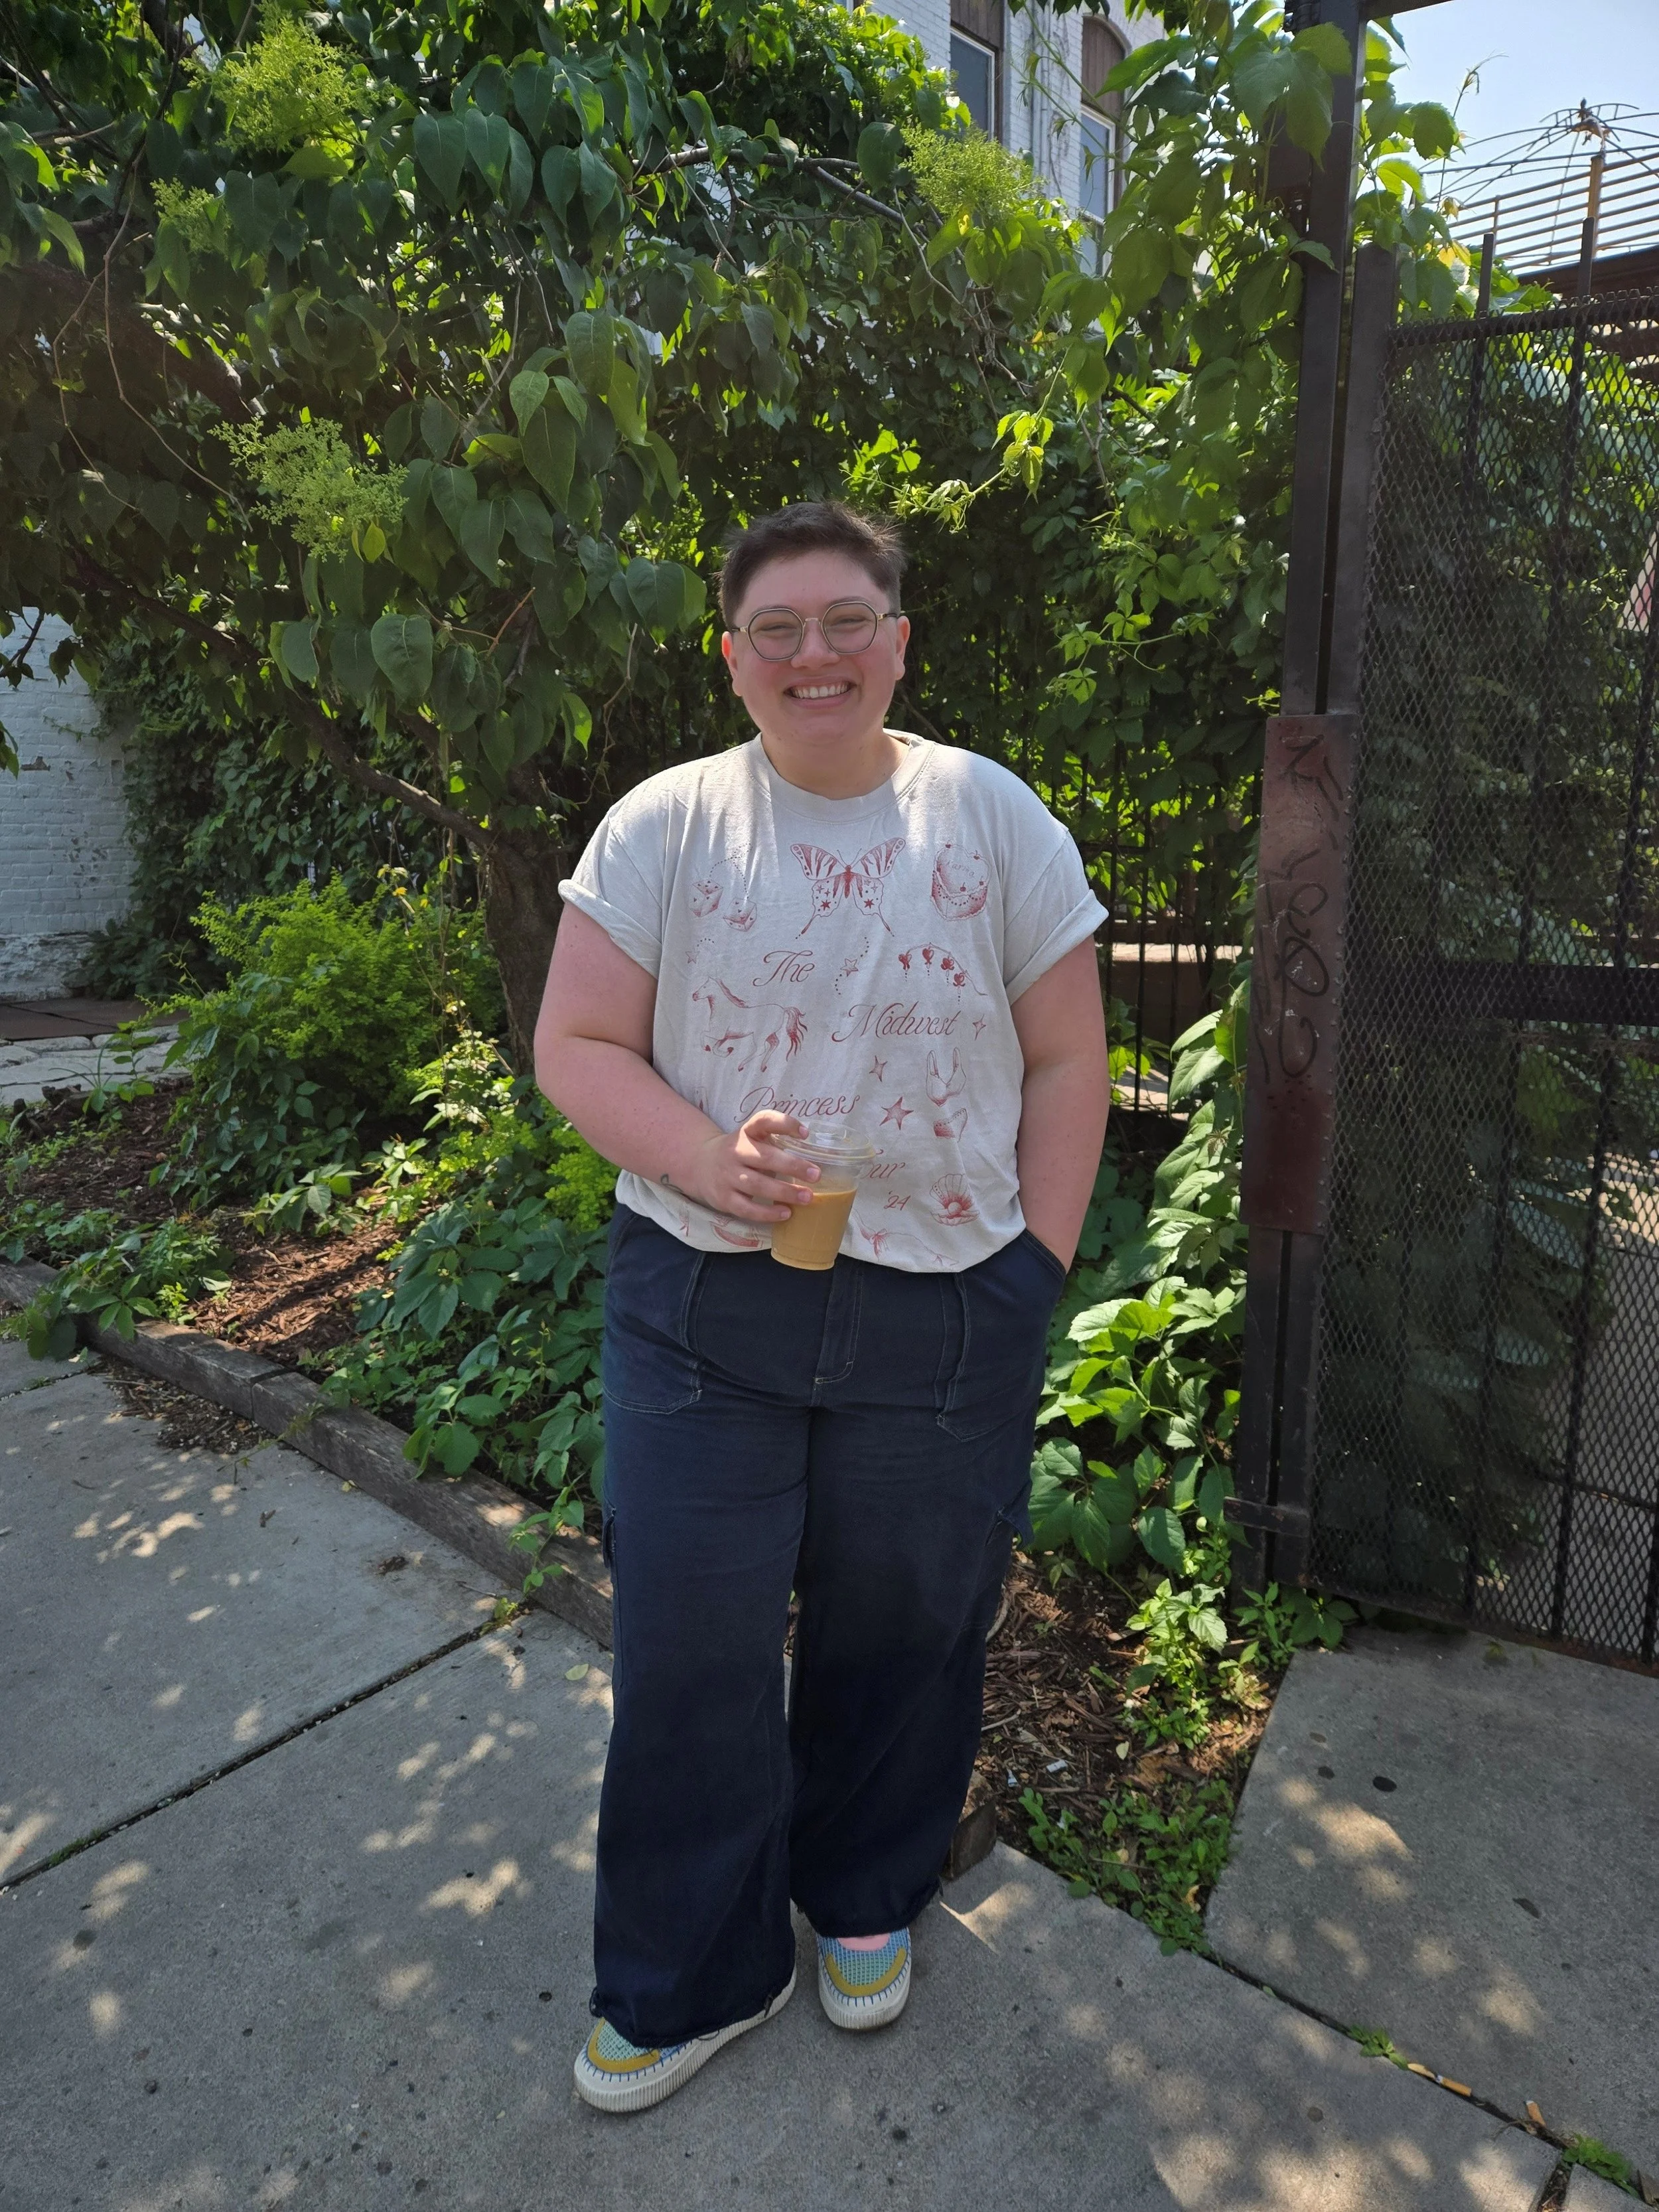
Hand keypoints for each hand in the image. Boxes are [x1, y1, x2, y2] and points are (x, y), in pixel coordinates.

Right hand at [675, 1111, 817, 1221]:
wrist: (700, 1163)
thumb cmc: (740, 1151)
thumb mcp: (753, 1137)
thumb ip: (776, 1140)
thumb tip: (812, 1158)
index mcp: (746, 1132)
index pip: (763, 1121)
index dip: (785, 1124)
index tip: (806, 1134)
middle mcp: (735, 1151)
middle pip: (765, 1158)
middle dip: (793, 1166)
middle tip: (816, 1175)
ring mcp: (727, 1175)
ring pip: (757, 1185)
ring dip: (784, 1192)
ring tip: (807, 1197)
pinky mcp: (724, 1198)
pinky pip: (746, 1208)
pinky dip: (767, 1213)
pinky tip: (785, 1213)